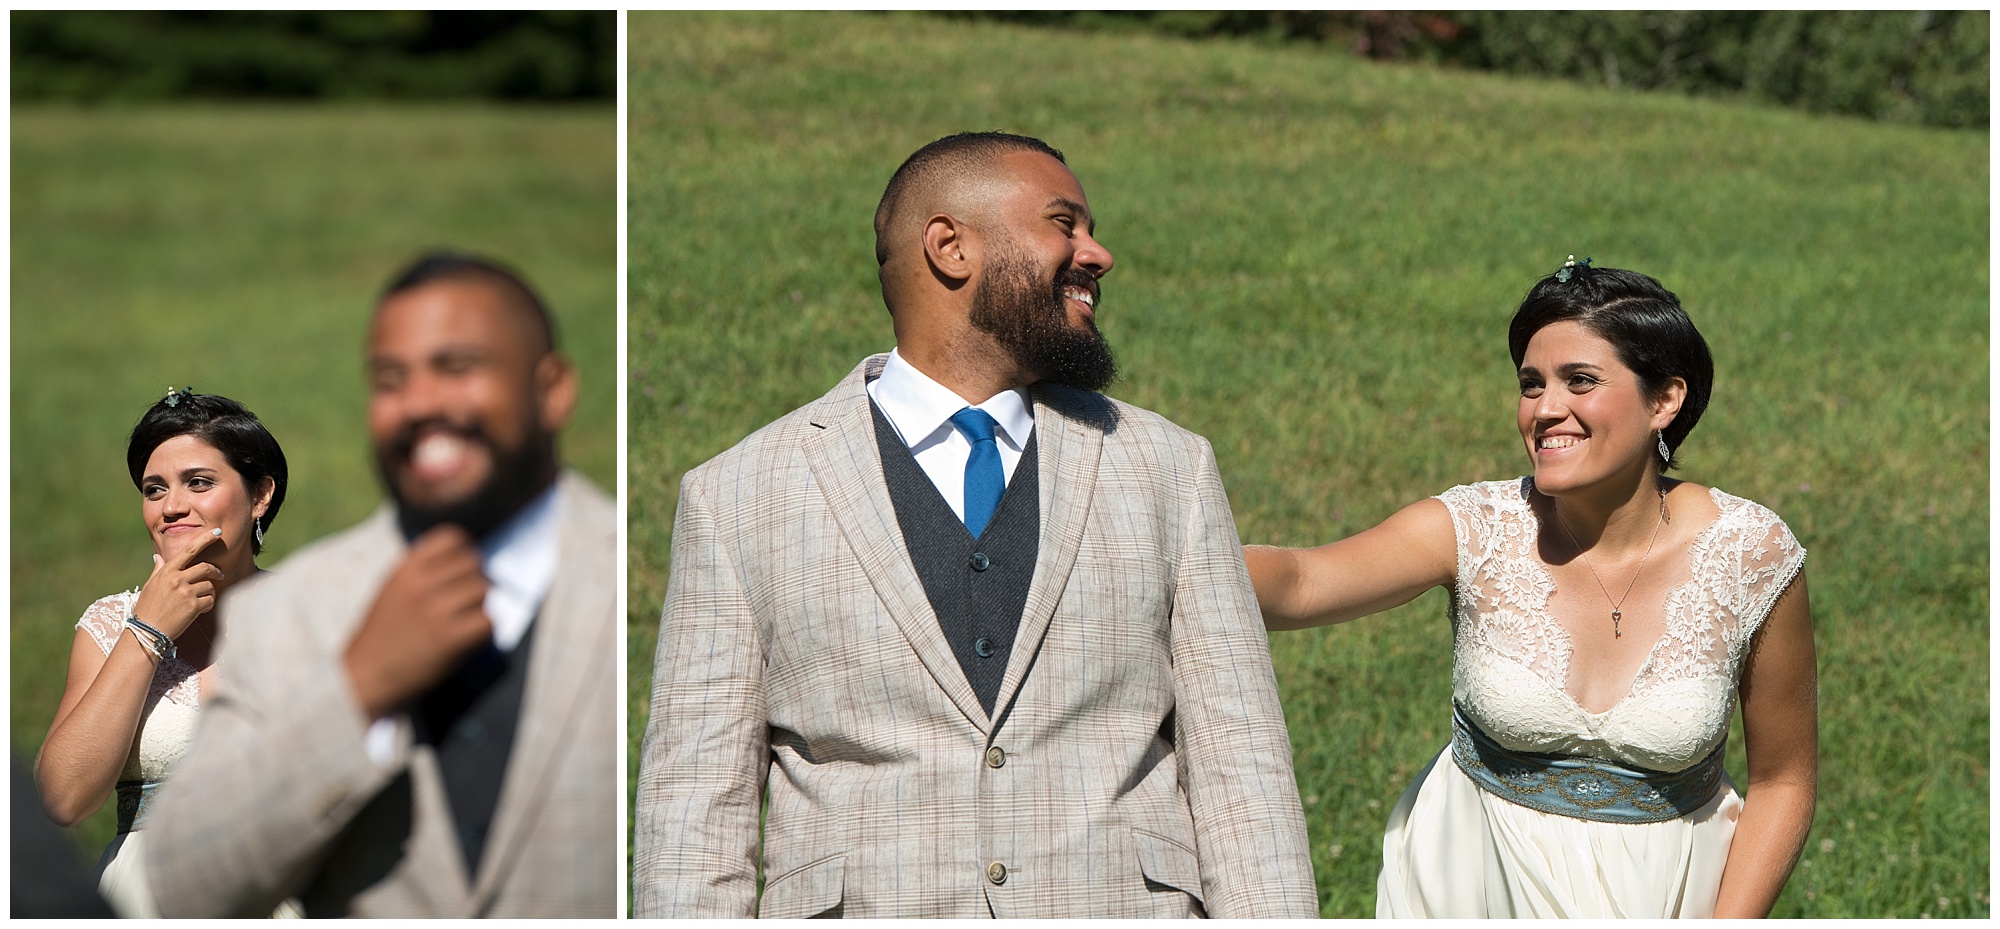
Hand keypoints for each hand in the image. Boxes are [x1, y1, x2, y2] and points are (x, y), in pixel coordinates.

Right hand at [130, 528, 226, 639]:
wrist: (147, 631)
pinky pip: (211, 600)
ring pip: (210, 585)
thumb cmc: (147, 608)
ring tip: (201, 599)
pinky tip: (200, 609)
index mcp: (167, 572)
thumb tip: (158, 556)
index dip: (205, 539)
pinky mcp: (193, 606)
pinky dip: (209, 604)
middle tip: (219, 575)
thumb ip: (158, 570)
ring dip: (210, 591)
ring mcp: (186, 592)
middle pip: (206, 567)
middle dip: (216, 571)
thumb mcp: (150, 586)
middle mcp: (177, 579)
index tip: (217, 532)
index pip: (189, 550)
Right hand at [343, 525, 492, 719]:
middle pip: (473, 563)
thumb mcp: (392, 590)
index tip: (465, 567)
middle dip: (477, 578)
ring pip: (483, 590)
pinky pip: (487, 620)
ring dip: (481, 604)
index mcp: (405, 569)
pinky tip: (470, 636)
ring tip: (467, 618)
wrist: (366, 675)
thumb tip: (466, 558)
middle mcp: (420, 585)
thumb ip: (422, 572)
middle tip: (470, 597)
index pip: (452, 538)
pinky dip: (484, 629)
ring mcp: (434, 611)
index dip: (465, 551)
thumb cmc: (383, 633)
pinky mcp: (449, 638)